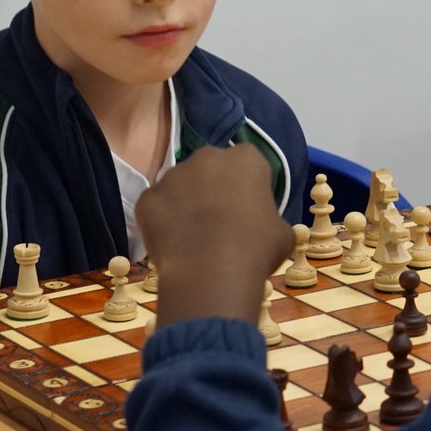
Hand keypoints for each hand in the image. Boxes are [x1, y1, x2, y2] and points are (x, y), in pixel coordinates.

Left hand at [136, 144, 293, 326]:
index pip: (248, 163)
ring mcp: (173, 175)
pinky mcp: (148, 197)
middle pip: (210, 169)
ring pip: (180, 186)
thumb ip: (270, 219)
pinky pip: (157, 207)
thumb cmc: (256, 249)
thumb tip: (263, 227)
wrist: (211, 273)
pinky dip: (162, 222)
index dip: (248, 186)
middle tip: (218, 223)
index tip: (248, 209)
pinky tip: (174, 246)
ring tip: (193, 239)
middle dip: (213, 189)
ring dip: (186, 204)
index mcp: (246, 159)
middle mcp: (207, 157)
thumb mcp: (282, 234)